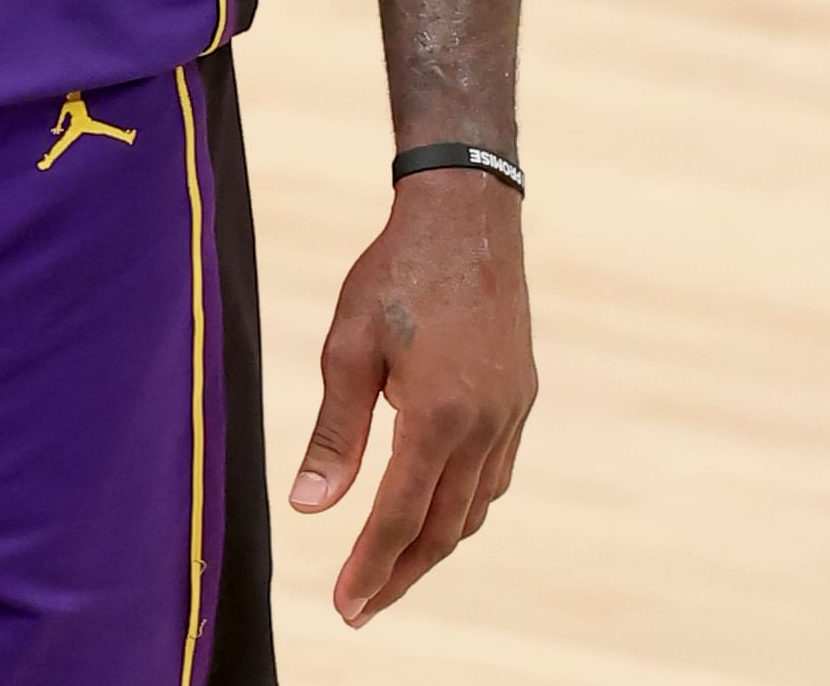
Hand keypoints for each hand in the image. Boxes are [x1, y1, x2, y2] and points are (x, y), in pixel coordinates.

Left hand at [292, 169, 535, 625]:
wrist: (467, 220)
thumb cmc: (394, 275)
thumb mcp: (346, 347)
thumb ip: (333, 433)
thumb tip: (309, 506)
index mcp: (436, 415)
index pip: (400, 516)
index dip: (371, 568)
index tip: (345, 608)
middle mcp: (484, 426)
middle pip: (442, 528)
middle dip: (400, 574)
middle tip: (361, 609)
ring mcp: (511, 415)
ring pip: (473, 507)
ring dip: (432, 545)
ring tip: (390, 569)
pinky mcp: (521, 401)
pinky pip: (492, 476)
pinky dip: (460, 506)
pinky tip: (434, 509)